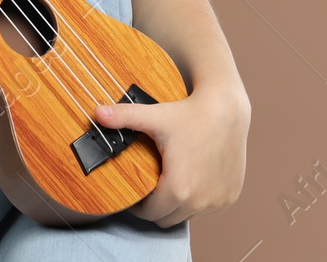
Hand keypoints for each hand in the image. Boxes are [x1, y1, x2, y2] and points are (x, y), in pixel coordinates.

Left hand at [93, 80, 250, 226]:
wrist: (227, 108)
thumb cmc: (190, 113)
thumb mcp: (155, 116)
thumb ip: (124, 117)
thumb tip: (96, 112)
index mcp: (178, 188)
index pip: (149, 212)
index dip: (138, 204)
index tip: (136, 192)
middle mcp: (200, 201)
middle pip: (167, 218)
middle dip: (156, 207)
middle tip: (150, 188)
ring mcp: (217, 200)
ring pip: (188, 215)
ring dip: (177, 205)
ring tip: (170, 182)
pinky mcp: (230, 196)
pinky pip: (207, 207)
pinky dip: (198, 200)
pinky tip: (192, 180)